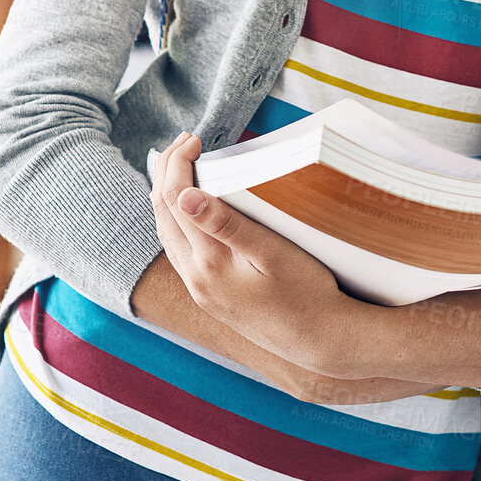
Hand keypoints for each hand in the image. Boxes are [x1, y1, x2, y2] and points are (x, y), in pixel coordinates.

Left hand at [150, 133, 353, 373]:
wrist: (319, 341)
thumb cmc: (307, 292)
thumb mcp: (272, 253)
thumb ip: (227, 224)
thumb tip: (185, 195)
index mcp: (209, 262)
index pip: (176, 199)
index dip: (179, 163)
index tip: (196, 138)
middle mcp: (195, 278)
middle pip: (162, 213)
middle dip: (167, 172)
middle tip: (184, 141)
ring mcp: (199, 289)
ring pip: (166, 233)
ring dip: (167, 196)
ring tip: (179, 167)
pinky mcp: (207, 296)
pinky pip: (177, 250)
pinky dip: (176, 220)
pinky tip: (189, 210)